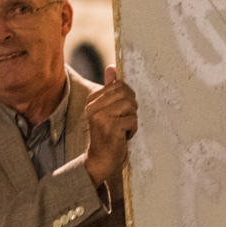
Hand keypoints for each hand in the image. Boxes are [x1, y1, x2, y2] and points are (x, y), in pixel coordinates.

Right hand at [84, 66, 137, 186]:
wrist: (101, 159)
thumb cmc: (107, 133)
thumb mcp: (107, 109)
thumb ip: (109, 88)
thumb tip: (111, 68)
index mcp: (92, 99)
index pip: (119, 86)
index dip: (127, 99)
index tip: (120, 113)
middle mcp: (94, 106)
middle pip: (126, 94)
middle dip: (131, 108)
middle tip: (123, 121)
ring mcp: (101, 116)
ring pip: (131, 106)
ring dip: (132, 119)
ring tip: (122, 129)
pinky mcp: (110, 127)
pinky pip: (133, 120)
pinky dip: (132, 129)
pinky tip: (124, 136)